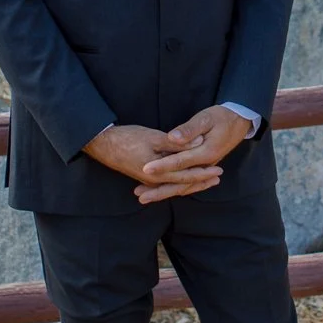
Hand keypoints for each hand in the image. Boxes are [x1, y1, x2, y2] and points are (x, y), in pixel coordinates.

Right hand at [83, 124, 222, 203]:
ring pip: (174, 185)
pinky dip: (177, 183)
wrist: (103, 145)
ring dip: (190, 183)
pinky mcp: (144, 176)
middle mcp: (155, 180)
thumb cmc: (127, 139)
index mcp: (159, 172)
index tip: (218, 170)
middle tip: (217, 179)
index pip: (187, 175)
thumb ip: (176, 143)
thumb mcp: (154, 137)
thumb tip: (197, 144)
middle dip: (201, 181)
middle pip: (183, 184)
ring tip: (204, 181)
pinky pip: (165, 183)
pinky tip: (181, 182)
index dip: (204, 173)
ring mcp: (149, 180)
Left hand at [141, 105, 250, 188]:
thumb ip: (189, 129)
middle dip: (159, 189)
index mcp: (206, 153)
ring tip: (144, 197)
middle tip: (139, 195)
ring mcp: (205, 168)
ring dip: (163, 192)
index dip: (162, 166)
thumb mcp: (206, 118)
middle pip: (180, 181)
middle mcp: (206, 165)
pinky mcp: (202, 168)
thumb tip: (172, 138)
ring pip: (183, 186)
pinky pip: (187, 183)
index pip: (180, 162)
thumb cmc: (222, 117)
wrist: (239, 121)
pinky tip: (160, 191)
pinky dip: (173, 188)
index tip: (145, 168)